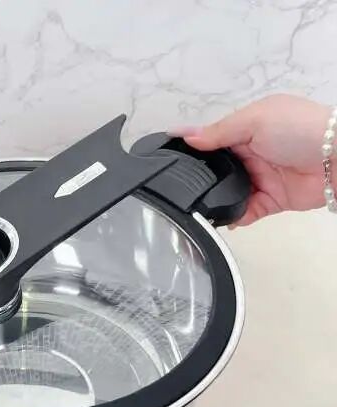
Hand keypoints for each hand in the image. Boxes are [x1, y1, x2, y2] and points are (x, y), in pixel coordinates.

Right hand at [170, 94, 330, 225]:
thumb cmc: (304, 129)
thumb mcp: (256, 119)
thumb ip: (219, 132)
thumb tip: (187, 135)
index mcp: (246, 129)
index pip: (212, 141)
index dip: (193, 150)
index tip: (171, 160)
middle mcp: (252, 154)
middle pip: (217, 170)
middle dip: (203, 179)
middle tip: (186, 187)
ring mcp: (260, 178)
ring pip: (228, 193)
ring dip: (216, 200)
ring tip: (201, 206)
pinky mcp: (270, 200)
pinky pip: (244, 212)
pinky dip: (234, 217)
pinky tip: (224, 217)